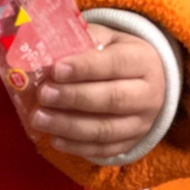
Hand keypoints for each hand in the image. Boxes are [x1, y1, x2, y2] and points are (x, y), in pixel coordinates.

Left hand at [29, 24, 165, 160]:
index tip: (55, 70)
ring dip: (69, 126)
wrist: (150, 81)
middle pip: (112, 99)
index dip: (84, 68)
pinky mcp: (131, 143)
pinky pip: (104, 150)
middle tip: (43, 95)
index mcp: (143, 60)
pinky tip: (54, 140)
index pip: (114, 64)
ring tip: (39, 119)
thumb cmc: (117, 54)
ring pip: (106, 129)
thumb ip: (83, 42)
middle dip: (74, 98)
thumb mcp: (107, 39)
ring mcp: (142, 123)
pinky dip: (77, 147)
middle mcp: (148, 94)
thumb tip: (46, 50)